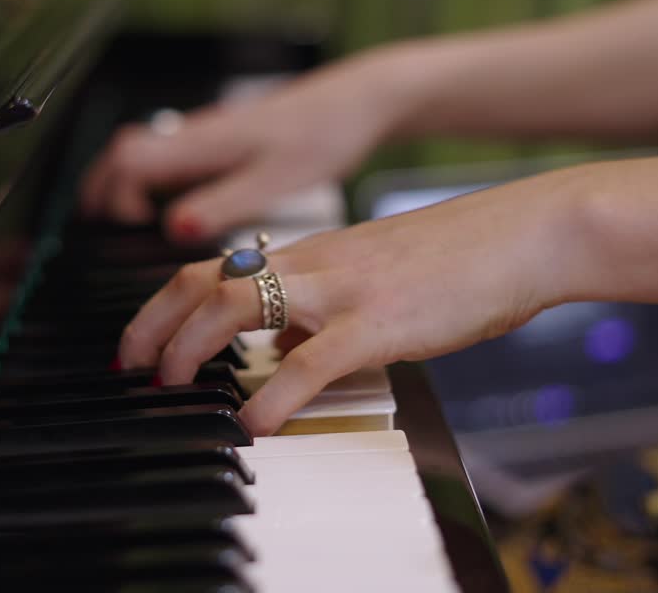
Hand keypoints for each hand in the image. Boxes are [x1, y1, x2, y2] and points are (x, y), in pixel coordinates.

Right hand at [79, 50, 404, 239]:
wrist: (361, 100)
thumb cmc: (326, 135)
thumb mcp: (275, 181)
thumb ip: (223, 205)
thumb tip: (175, 228)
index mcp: (204, 143)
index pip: (128, 160)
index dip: (115, 194)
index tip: (133, 225)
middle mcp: (200, 132)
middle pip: (126, 150)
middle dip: (103, 185)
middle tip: (98, 221)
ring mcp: (213, 132)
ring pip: (149, 147)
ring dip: (128, 178)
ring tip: (127, 214)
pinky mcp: (230, 135)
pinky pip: (175, 151)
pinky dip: (158, 174)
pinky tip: (176, 196)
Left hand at [117, 168, 586, 434]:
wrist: (524, 234)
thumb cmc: (459, 259)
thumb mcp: (375, 276)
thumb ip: (323, 308)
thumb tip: (286, 347)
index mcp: (312, 255)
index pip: (213, 268)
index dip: (164, 305)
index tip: (138, 342)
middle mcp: (314, 264)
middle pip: (206, 281)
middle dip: (155, 325)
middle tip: (133, 368)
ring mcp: (344, 289)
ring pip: (239, 305)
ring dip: (193, 347)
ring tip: (174, 386)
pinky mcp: (381, 321)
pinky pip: (311, 360)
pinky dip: (273, 394)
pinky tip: (256, 422)